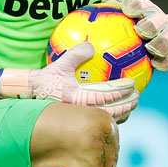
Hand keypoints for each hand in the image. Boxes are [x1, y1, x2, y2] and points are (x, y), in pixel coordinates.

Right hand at [0, 41, 138, 121]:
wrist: (30, 95)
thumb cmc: (46, 80)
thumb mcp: (61, 64)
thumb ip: (77, 54)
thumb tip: (91, 45)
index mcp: (78, 100)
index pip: (106, 98)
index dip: (122, 92)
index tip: (133, 85)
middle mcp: (80, 113)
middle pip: (111, 114)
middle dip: (127, 106)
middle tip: (137, 98)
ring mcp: (80, 120)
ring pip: (106, 121)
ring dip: (121, 114)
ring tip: (131, 105)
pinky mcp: (79, 122)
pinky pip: (99, 120)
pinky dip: (111, 117)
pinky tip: (117, 109)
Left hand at [104, 0, 167, 70]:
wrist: (166, 32)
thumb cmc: (141, 21)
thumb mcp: (131, 12)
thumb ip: (116, 8)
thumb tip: (102, 3)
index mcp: (147, 10)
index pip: (142, 5)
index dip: (135, 6)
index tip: (127, 11)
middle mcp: (159, 22)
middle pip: (157, 21)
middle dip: (150, 25)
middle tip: (140, 30)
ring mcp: (167, 37)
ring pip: (166, 40)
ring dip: (159, 44)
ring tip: (149, 48)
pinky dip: (163, 62)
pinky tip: (154, 64)